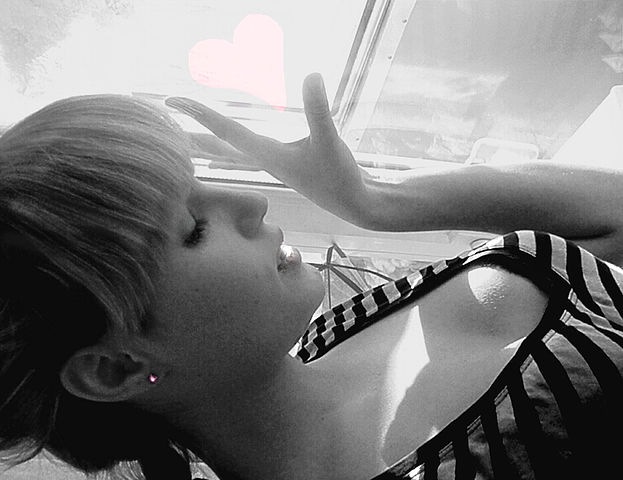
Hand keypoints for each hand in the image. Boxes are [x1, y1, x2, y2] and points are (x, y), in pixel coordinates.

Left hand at [165, 73, 373, 226]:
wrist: (354, 204)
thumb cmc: (341, 177)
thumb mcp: (330, 141)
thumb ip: (319, 110)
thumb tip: (312, 74)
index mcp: (267, 154)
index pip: (226, 131)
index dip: (199, 114)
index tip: (172, 101)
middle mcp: (264, 160)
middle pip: (217, 147)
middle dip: (189, 134)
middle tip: (162, 121)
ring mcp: (272, 163)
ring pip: (229, 152)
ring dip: (206, 143)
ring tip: (184, 137)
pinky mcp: (284, 163)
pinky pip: (246, 152)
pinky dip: (230, 146)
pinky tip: (231, 143)